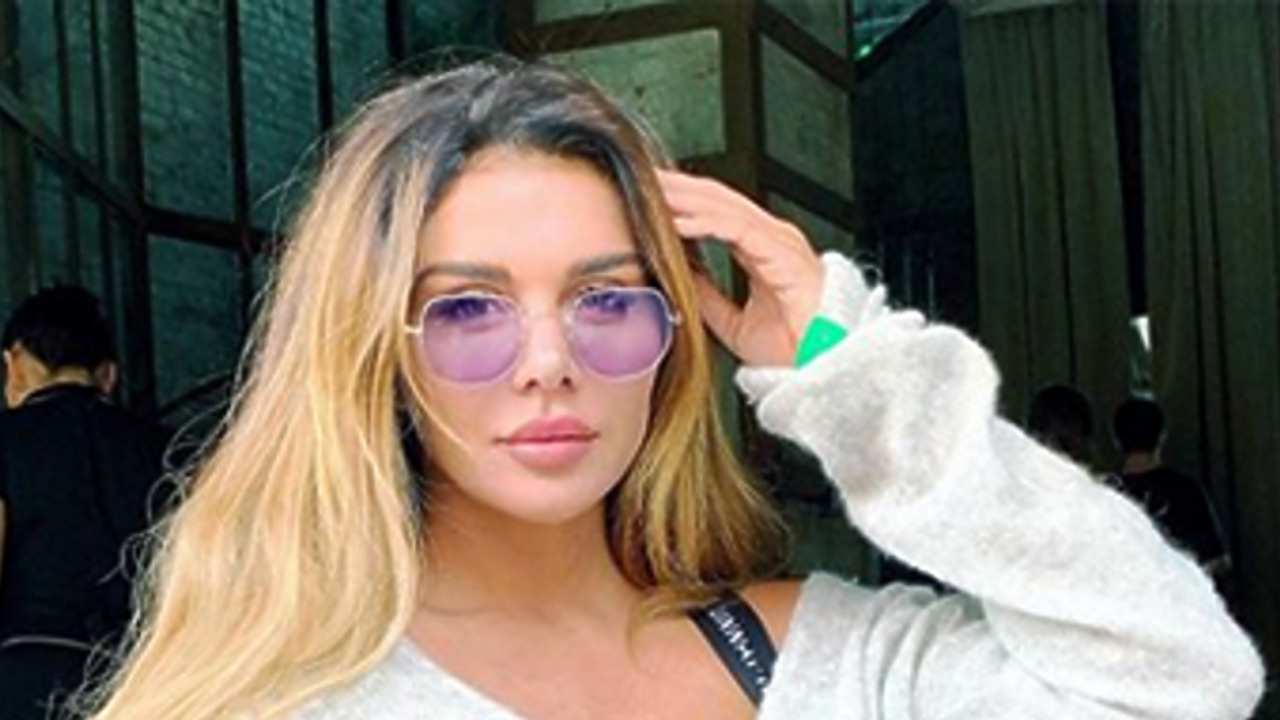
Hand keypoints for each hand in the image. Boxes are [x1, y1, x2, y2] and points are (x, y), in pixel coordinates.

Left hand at [658, 170, 823, 366]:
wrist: (824, 371)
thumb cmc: (794, 350)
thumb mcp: (733, 322)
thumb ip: (708, 294)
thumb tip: (678, 273)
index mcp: (763, 249)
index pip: (714, 210)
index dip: (680, 199)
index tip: (644, 194)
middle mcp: (773, 238)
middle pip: (716, 199)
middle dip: (676, 187)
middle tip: (637, 176)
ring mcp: (781, 242)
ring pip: (724, 206)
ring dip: (684, 197)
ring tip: (649, 189)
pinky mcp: (784, 255)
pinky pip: (739, 229)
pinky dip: (705, 222)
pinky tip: (678, 221)